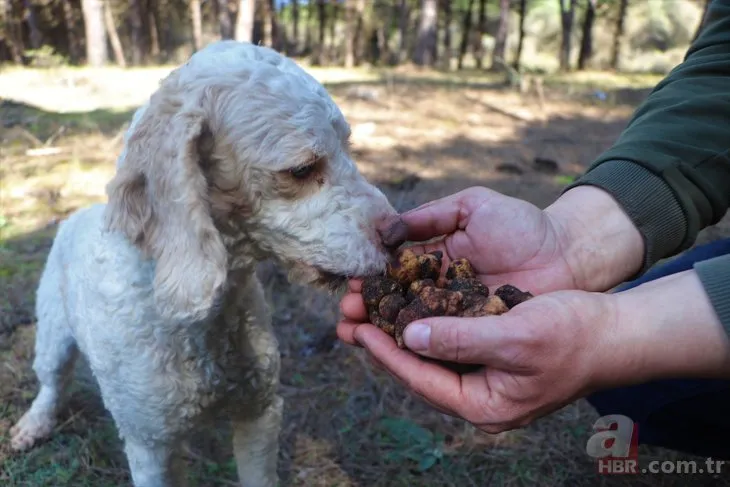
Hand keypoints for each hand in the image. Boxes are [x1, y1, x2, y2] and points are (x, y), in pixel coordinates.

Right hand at [338, 185, 643, 346]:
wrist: (568, 252)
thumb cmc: (522, 225)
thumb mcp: (474, 207)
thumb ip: (431, 216)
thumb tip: (385, 228)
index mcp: (436, 258)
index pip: (394, 272)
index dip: (372, 280)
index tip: (352, 287)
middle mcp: (441, 289)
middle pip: (395, 303)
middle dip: (367, 310)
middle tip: (344, 317)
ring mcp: (458, 315)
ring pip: (412, 326)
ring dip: (381, 332)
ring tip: (353, 335)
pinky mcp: (476, 335)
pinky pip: (442, 343)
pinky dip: (416, 348)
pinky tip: (393, 351)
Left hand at [345, 269, 729, 433]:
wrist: (616, 331)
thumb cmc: (572, 335)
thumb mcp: (515, 335)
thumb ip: (462, 338)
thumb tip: (411, 336)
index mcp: (483, 404)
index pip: (421, 378)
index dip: (386, 352)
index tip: (357, 329)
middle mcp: (479, 395)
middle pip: (419, 368)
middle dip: (385, 340)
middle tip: (351, 317)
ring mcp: (486, 377)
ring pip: (432, 353)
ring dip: (401, 329)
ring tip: (370, 308)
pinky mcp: (492, 356)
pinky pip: (449, 341)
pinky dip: (427, 322)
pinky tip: (409, 302)